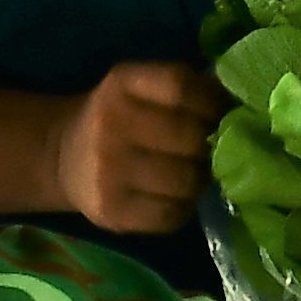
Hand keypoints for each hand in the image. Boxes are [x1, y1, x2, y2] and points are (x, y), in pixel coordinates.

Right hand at [51, 59, 221, 232]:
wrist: (62, 156)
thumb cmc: (118, 117)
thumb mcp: (139, 87)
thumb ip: (182, 89)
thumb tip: (238, 107)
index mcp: (122, 84)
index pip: (180, 86)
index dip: (211, 101)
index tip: (219, 114)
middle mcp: (111, 125)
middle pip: (189, 138)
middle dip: (209, 146)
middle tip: (208, 151)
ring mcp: (109, 172)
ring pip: (185, 181)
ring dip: (199, 180)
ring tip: (192, 175)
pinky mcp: (112, 211)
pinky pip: (170, 215)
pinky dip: (183, 208)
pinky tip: (175, 198)